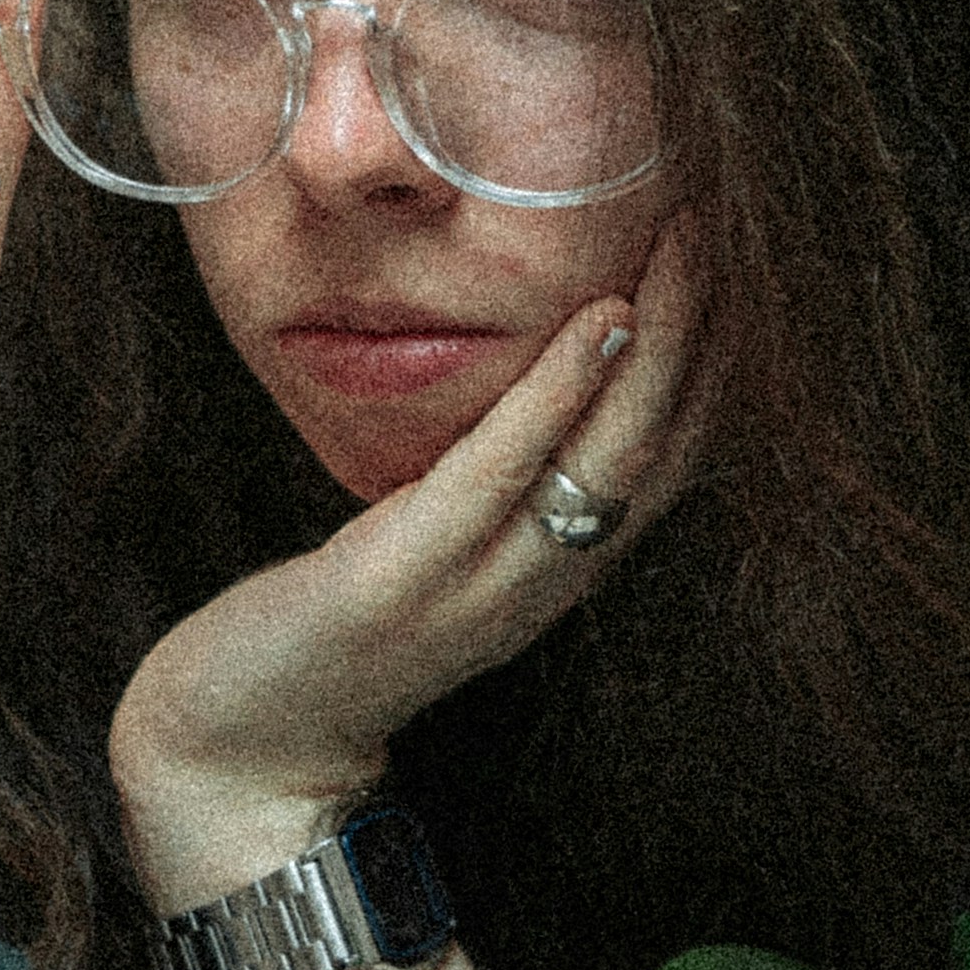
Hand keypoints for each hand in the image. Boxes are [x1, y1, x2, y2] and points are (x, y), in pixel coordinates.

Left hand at [109, 215, 704, 903]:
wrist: (241, 745)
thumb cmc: (334, 628)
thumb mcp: (433, 542)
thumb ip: (490, 476)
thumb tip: (528, 365)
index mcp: (554, 571)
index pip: (670, 461)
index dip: (714, 364)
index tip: (728, 263)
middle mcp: (540, 584)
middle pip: (660, 449)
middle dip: (703, 333)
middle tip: (720, 224)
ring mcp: (480, 586)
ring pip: (608, 457)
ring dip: (658, 343)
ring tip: (681, 247)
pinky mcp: (405, 578)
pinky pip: (499, 473)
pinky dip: (557, 391)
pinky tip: (595, 319)